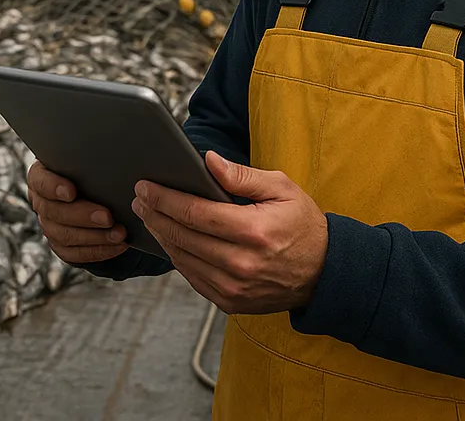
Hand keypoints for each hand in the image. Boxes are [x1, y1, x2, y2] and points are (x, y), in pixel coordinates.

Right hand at [27, 160, 128, 264]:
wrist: (93, 188)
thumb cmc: (90, 166)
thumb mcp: (87, 157)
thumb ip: (91, 154)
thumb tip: (114, 147)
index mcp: (41, 176)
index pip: (40, 182)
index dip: (54, 187)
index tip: (72, 191)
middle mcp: (41, 202)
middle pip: (54, 212)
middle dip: (83, 216)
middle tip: (108, 217)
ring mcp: (49, 225)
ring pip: (65, 236)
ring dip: (95, 237)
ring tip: (119, 234)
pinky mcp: (60, 245)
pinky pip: (74, 254)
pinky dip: (98, 251)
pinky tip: (117, 246)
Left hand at [132, 151, 327, 314]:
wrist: (325, 273)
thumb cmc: (303, 224)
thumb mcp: (281, 188)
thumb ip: (243, 176)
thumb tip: (208, 161)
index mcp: (252, 231)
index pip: (194, 213)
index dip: (165, 198)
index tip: (146, 186)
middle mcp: (240, 264)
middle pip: (182, 236)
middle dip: (155, 214)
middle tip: (139, 198)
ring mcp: (234, 288)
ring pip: (182, 259)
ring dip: (161, 235)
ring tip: (149, 216)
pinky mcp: (230, 302)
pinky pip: (192, 278)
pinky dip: (177, 257)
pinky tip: (170, 240)